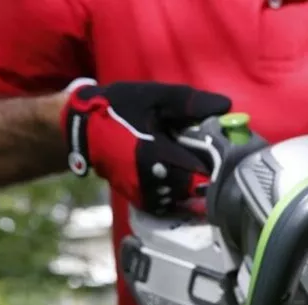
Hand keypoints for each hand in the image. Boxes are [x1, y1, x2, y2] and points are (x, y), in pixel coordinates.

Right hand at [61, 79, 232, 213]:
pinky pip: (164, 204)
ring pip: (179, 197)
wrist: (81, 127)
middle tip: (210, 163)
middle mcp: (148, 178)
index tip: (225, 156)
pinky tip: (176, 180)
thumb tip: (226, 105)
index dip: (215, 164)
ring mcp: (141, 191)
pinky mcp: (136, 198)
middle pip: (191, 187)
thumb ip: (189, 102)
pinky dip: (174, 195)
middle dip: (203, 176)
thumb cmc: (118, 108)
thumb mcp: (153, 97)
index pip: (198, 169)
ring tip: (193, 171)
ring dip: (189, 186)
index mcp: (154, 152)